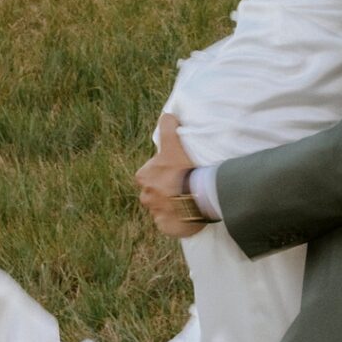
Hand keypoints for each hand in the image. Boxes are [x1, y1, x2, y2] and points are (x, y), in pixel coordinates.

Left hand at [137, 112, 207, 238]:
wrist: (197, 196)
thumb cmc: (184, 170)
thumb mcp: (174, 145)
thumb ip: (168, 129)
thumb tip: (167, 115)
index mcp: (144, 176)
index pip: (151, 173)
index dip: (165, 171)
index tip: (177, 171)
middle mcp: (145, 196)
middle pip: (155, 191)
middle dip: (166, 189)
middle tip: (183, 185)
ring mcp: (155, 212)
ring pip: (162, 207)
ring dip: (171, 204)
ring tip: (187, 200)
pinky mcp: (165, 226)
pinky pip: (169, 222)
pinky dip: (175, 219)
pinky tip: (186, 213)